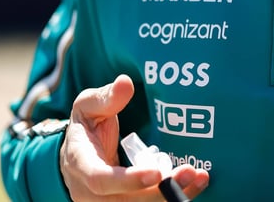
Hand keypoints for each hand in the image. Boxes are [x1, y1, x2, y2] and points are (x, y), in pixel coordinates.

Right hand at [60, 74, 209, 199]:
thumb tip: (125, 83)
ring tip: (198, 178)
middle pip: (128, 201)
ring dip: (171, 196)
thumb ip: (106, 97)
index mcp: (81, 165)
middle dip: (161, 191)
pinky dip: (171, 197)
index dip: (129, 180)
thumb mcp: (88, 107)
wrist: (74, 159)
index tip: (156, 172)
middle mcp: (91, 193)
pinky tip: (194, 184)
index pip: (101, 180)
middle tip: (190, 172)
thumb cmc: (85, 129)